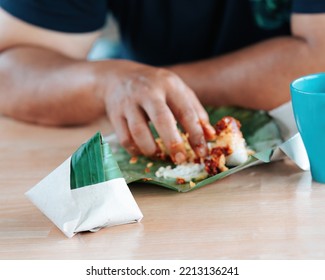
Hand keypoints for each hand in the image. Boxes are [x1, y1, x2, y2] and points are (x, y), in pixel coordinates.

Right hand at [97, 60, 214, 162]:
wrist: (119, 77)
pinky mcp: (115, 115)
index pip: (186, 111)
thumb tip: (210, 136)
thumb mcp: (178, 91)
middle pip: (161, 118)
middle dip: (173, 142)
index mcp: (169, 85)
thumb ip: (196, 112)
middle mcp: (148, 92)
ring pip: (138, 131)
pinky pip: (124, 138)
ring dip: (150, 148)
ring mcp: (128, 103)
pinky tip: (143, 151)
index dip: (196, 134)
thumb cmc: (156, 87)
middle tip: (180, 159)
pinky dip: (135, 149)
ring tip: (159, 154)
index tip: (202, 152)